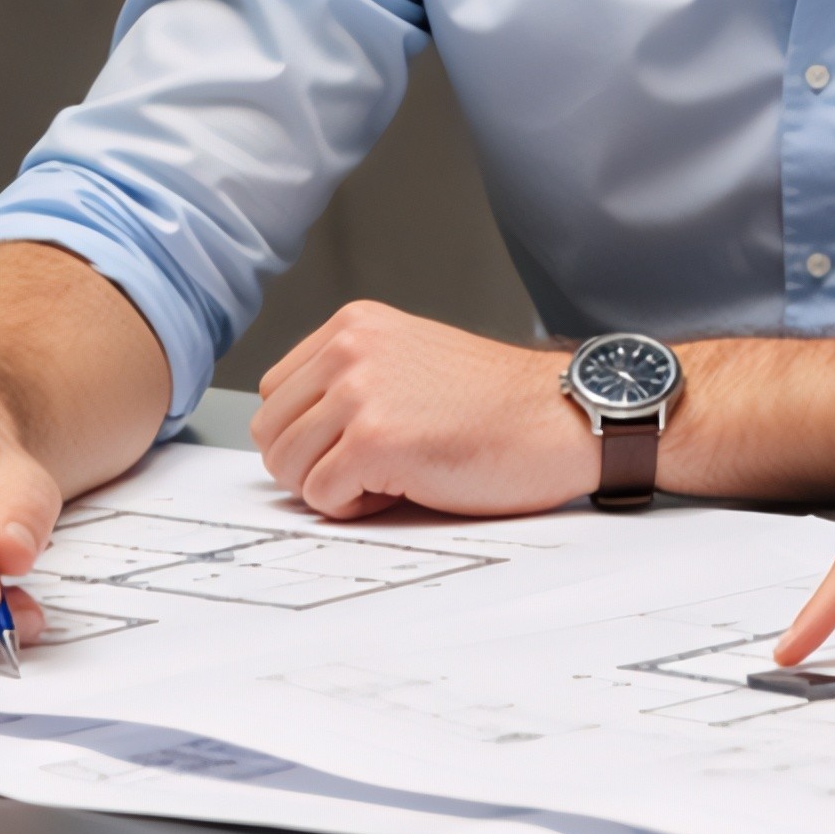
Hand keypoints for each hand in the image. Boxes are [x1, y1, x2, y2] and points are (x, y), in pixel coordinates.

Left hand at [252, 303, 597, 518]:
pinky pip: (321, 497)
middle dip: (310, 463)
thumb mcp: (411, 360)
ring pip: (286, 467)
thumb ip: (353, 378)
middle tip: (370, 469)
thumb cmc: (500, 403)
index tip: (355, 441)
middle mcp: (350, 350)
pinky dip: (356, 509)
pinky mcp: (374, 441)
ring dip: (332, 487)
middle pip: (270, 431)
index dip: (309, 431)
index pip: (276, 391)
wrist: (563, 417)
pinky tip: (405, 487)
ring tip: (391, 476)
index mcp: (355, 325)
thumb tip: (294, 437)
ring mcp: (359, 394)